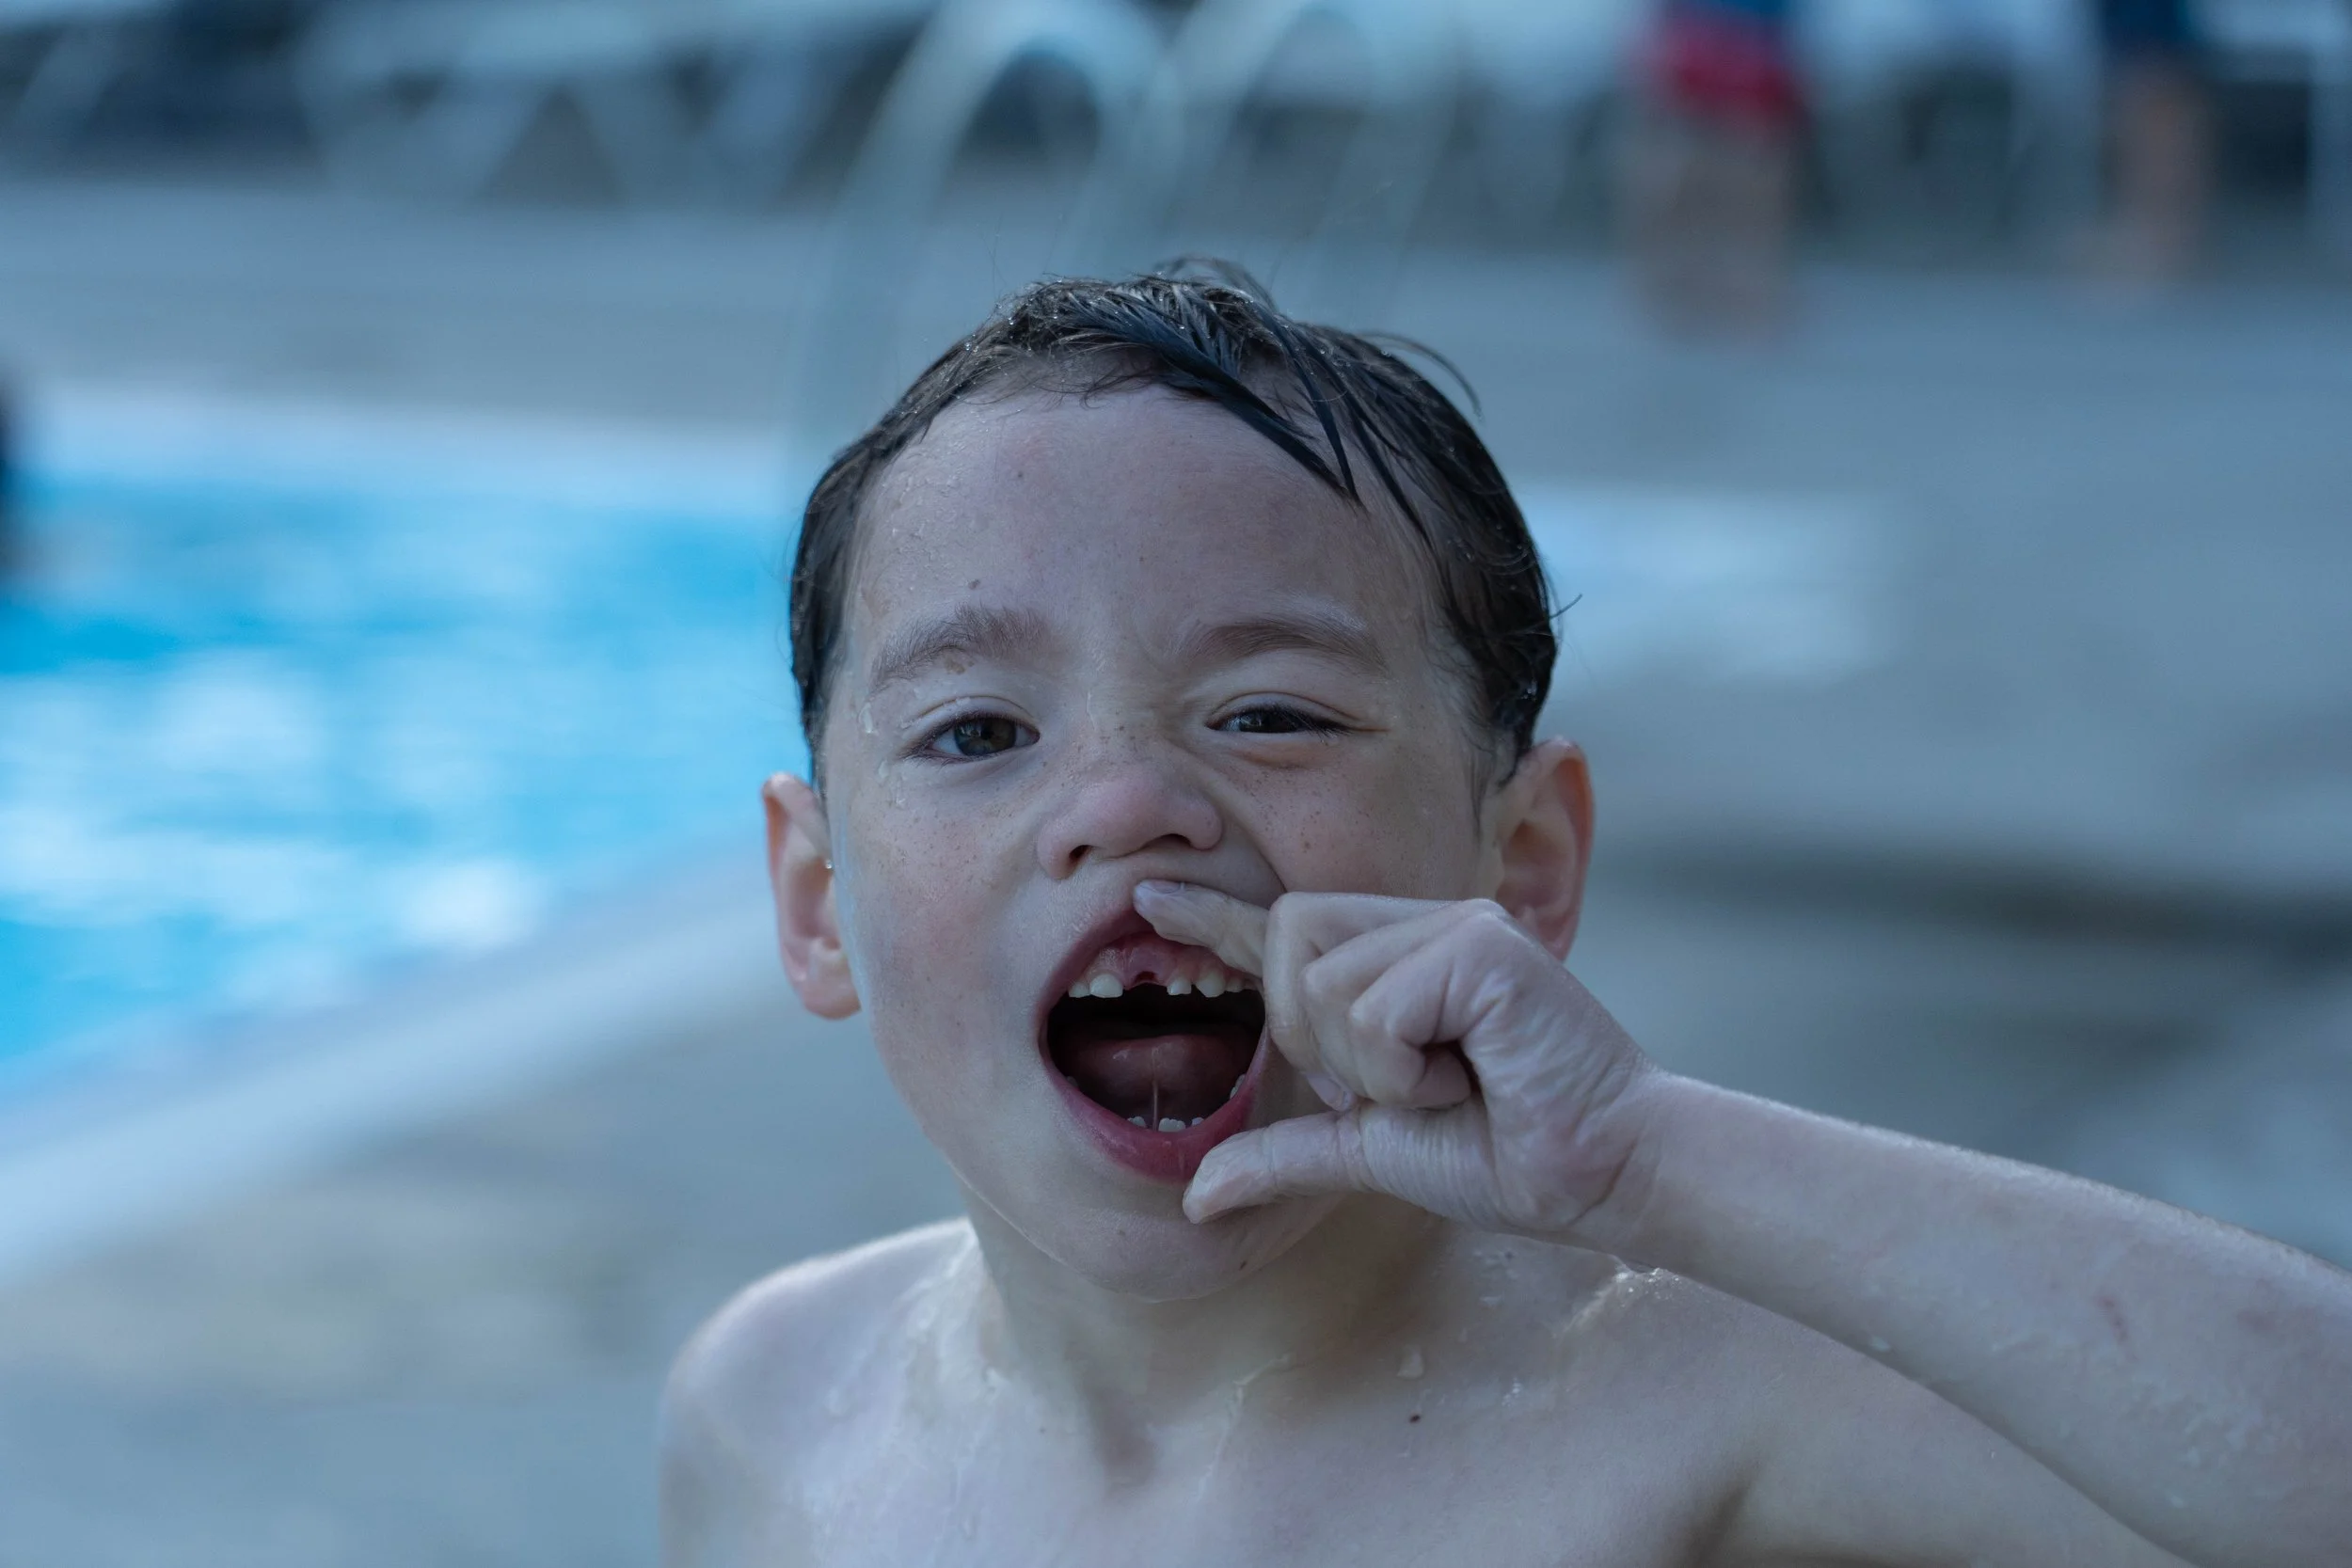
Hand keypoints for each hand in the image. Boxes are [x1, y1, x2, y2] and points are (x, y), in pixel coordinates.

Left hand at [1134, 881, 1663, 1238]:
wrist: (1606, 1174)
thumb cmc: (1509, 1155)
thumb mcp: (1374, 1151)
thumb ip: (1289, 1154)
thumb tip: (1195, 1199)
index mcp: (1396, 962)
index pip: (1285, 927)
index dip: (1214, 914)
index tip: (1149, 894)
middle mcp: (1422, 925)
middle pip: (1287, 935)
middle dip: (1312, 1031)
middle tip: (1391, 1085)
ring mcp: (1454, 925)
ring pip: (1325, 982)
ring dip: (1370, 1065)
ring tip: (1446, 1082)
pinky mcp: (1482, 946)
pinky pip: (1378, 1007)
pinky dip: (1405, 1066)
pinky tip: (1467, 1076)